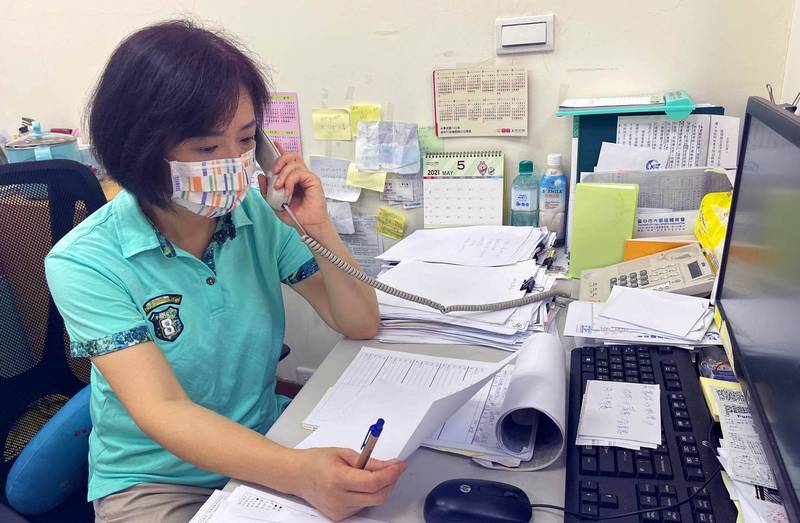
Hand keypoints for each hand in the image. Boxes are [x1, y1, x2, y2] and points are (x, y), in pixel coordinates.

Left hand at [260, 142, 328, 229]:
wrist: (307, 225)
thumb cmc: (295, 215)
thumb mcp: (274, 203)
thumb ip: (266, 191)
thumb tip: (261, 176)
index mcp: (293, 178)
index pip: (288, 160)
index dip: (281, 150)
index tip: (274, 144)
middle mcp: (301, 175)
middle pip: (292, 156)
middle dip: (280, 159)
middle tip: (273, 171)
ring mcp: (308, 177)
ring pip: (294, 164)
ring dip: (283, 174)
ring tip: (279, 187)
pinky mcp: (313, 181)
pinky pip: (299, 173)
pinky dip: (290, 181)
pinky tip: (287, 191)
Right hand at [290, 448, 405, 520]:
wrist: (297, 475)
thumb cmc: (316, 462)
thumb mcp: (343, 453)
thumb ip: (369, 460)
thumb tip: (389, 465)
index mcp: (337, 479)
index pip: (373, 482)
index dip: (391, 474)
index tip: (400, 465)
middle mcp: (338, 498)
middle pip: (377, 496)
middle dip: (390, 481)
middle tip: (392, 468)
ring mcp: (338, 511)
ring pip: (372, 502)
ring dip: (379, 488)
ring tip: (367, 474)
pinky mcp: (339, 517)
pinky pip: (363, 506)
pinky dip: (368, 495)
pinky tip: (359, 485)